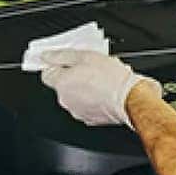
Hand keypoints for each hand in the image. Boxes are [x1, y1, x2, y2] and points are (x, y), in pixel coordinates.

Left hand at [40, 50, 161, 127]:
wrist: (129, 98)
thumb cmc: (111, 78)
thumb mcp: (85, 56)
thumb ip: (62, 55)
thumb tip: (46, 56)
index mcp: (62, 83)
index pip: (46, 74)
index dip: (55, 66)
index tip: (64, 62)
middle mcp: (66, 100)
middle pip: (62, 85)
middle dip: (71, 77)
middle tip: (87, 68)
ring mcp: (77, 111)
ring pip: (74, 96)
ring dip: (82, 89)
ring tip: (99, 80)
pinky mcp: (90, 119)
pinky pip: (86, 106)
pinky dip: (91, 100)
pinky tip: (103, 92)